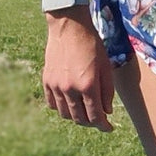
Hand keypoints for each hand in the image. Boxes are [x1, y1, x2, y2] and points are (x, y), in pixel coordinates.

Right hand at [42, 11, 114, 130]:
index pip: (95, 116)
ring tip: (85, 113)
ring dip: (76, 117)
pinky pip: (52, 104)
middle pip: (79, 118)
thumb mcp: (106, 66)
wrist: (69, 27)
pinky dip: (62, 108)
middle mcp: (70, 89)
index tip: (109, 128)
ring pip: (65, 114)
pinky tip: (70, 105)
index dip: (103, 126)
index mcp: (88, 85)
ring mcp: (55, 86)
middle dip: (91, 123)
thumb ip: (107, 91)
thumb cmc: (92, 45)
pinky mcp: (46, 81)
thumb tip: (106, 111)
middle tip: (99, 121)